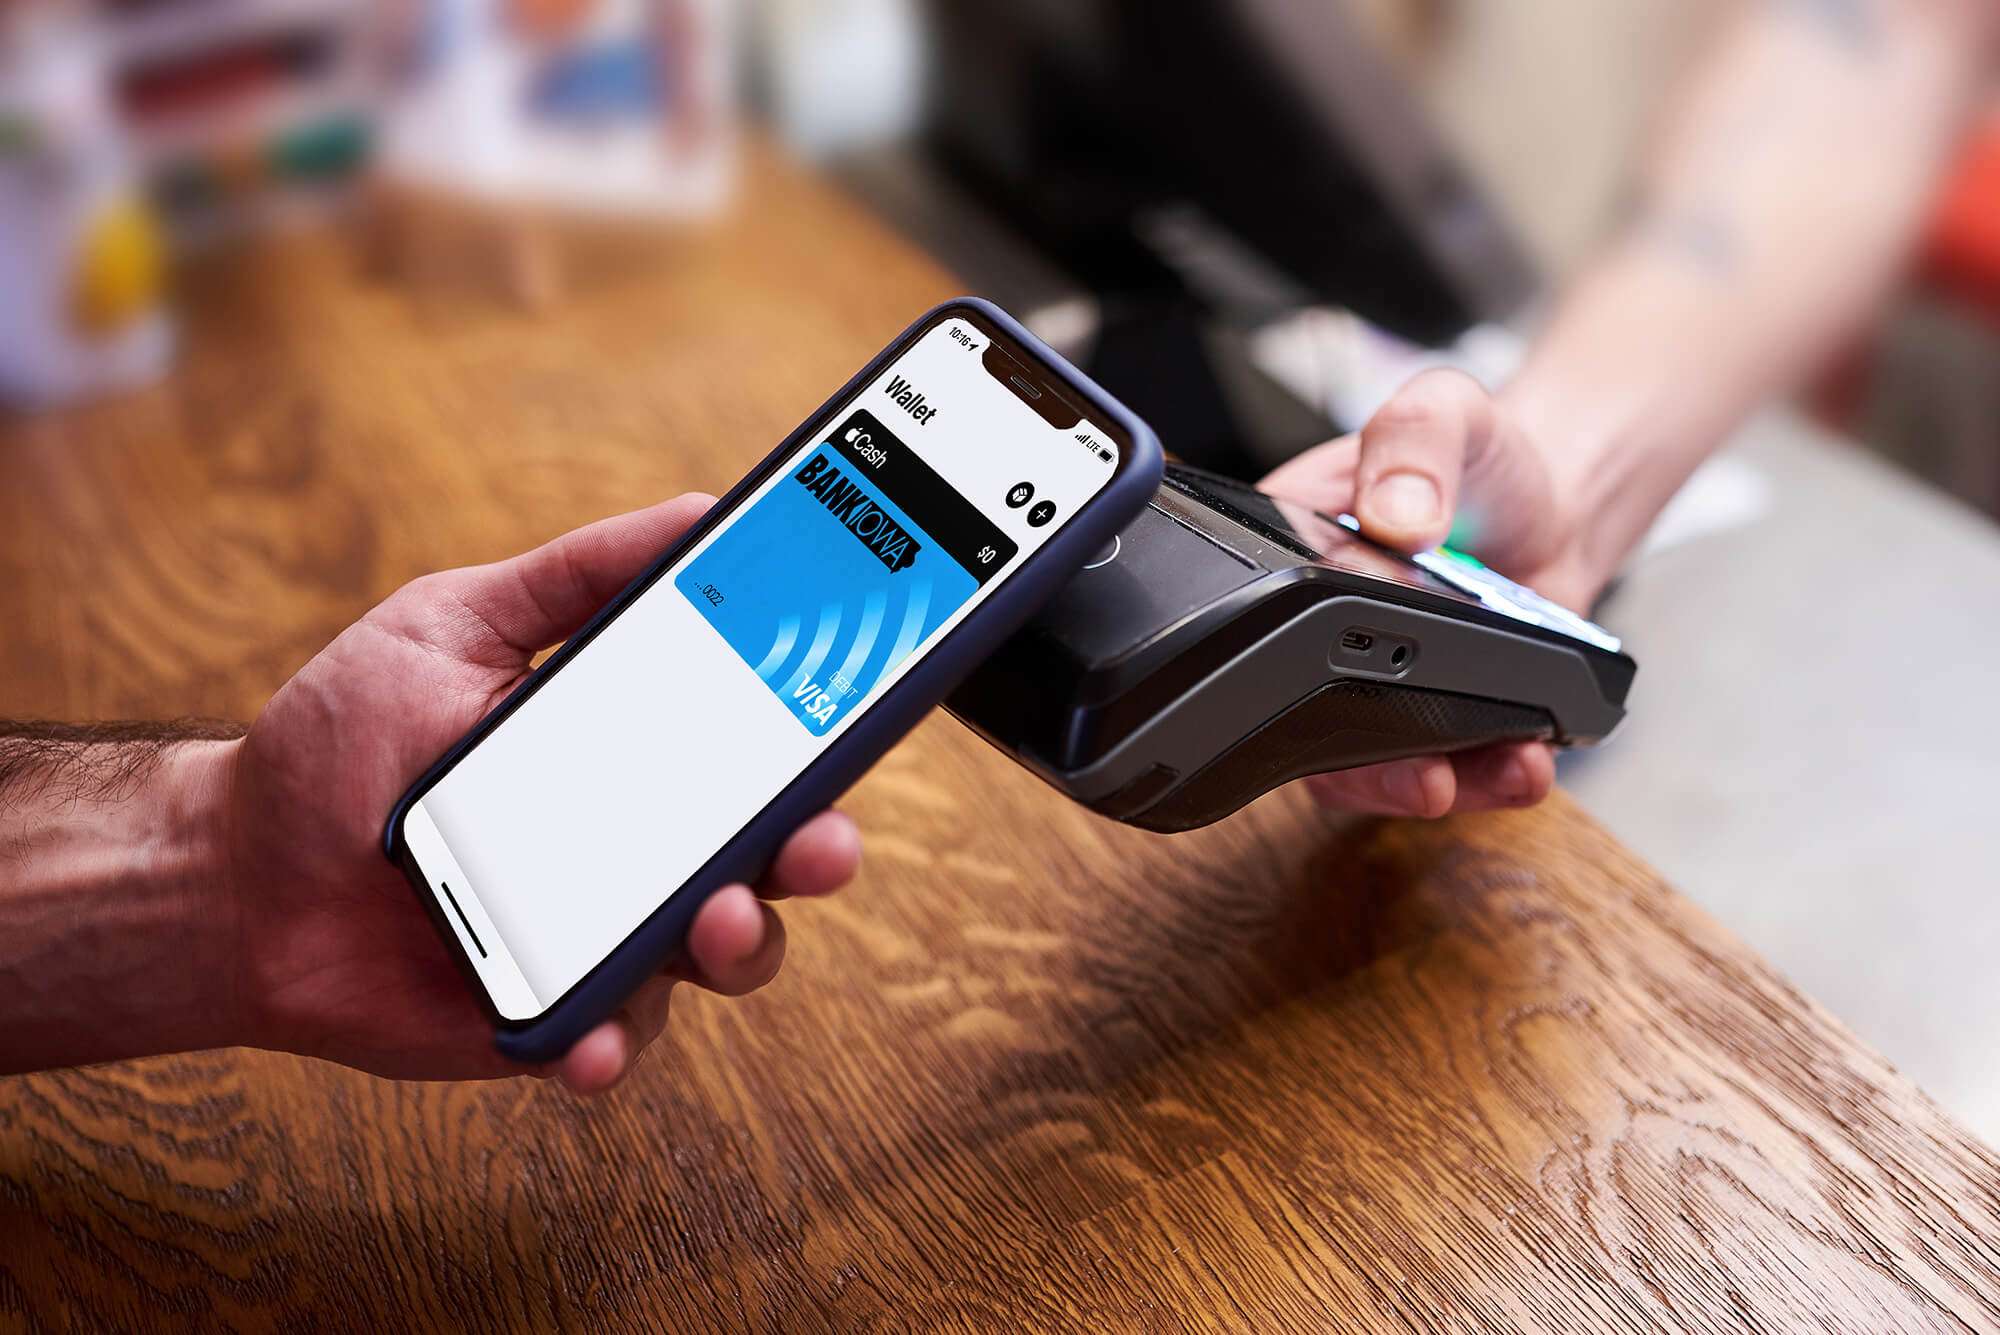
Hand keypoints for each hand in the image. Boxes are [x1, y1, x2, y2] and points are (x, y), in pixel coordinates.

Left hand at [220, 495, 861, 1091]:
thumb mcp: (451, 623)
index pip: (758, 741)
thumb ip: (572, 576)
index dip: (820, 729)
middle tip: (818, 837)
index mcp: (638, 752)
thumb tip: (699, 512)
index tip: (853, 699)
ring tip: (714, 919)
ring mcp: (607, 934)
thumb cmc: (345, 741)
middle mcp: (643, 845)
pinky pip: (614, 1037)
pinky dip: (613, 1043)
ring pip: (718, 952)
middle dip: (815, 847)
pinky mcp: (556, 1015)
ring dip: (741, 941)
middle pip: (771, 853)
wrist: (236, 871)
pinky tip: (590, 1039)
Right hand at [1259, 369, 1605, 819]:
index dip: (1284, 686)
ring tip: (1500, 771)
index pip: (1260, 632)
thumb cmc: (1482, 453)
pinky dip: (1492, 777)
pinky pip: (1456, 766)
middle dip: (1370, 773)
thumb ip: (1412, 443)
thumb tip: (1396, 515)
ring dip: (1441, 785)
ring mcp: (1388, 682)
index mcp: (1293, 558)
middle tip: (1424, 777)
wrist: (1559, 496)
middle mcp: (1330, 634)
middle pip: (1309, 731)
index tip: (1338, 706)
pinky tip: (1528, 762)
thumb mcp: (1442, 412)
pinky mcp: (1451, 711)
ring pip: (1379, 768)